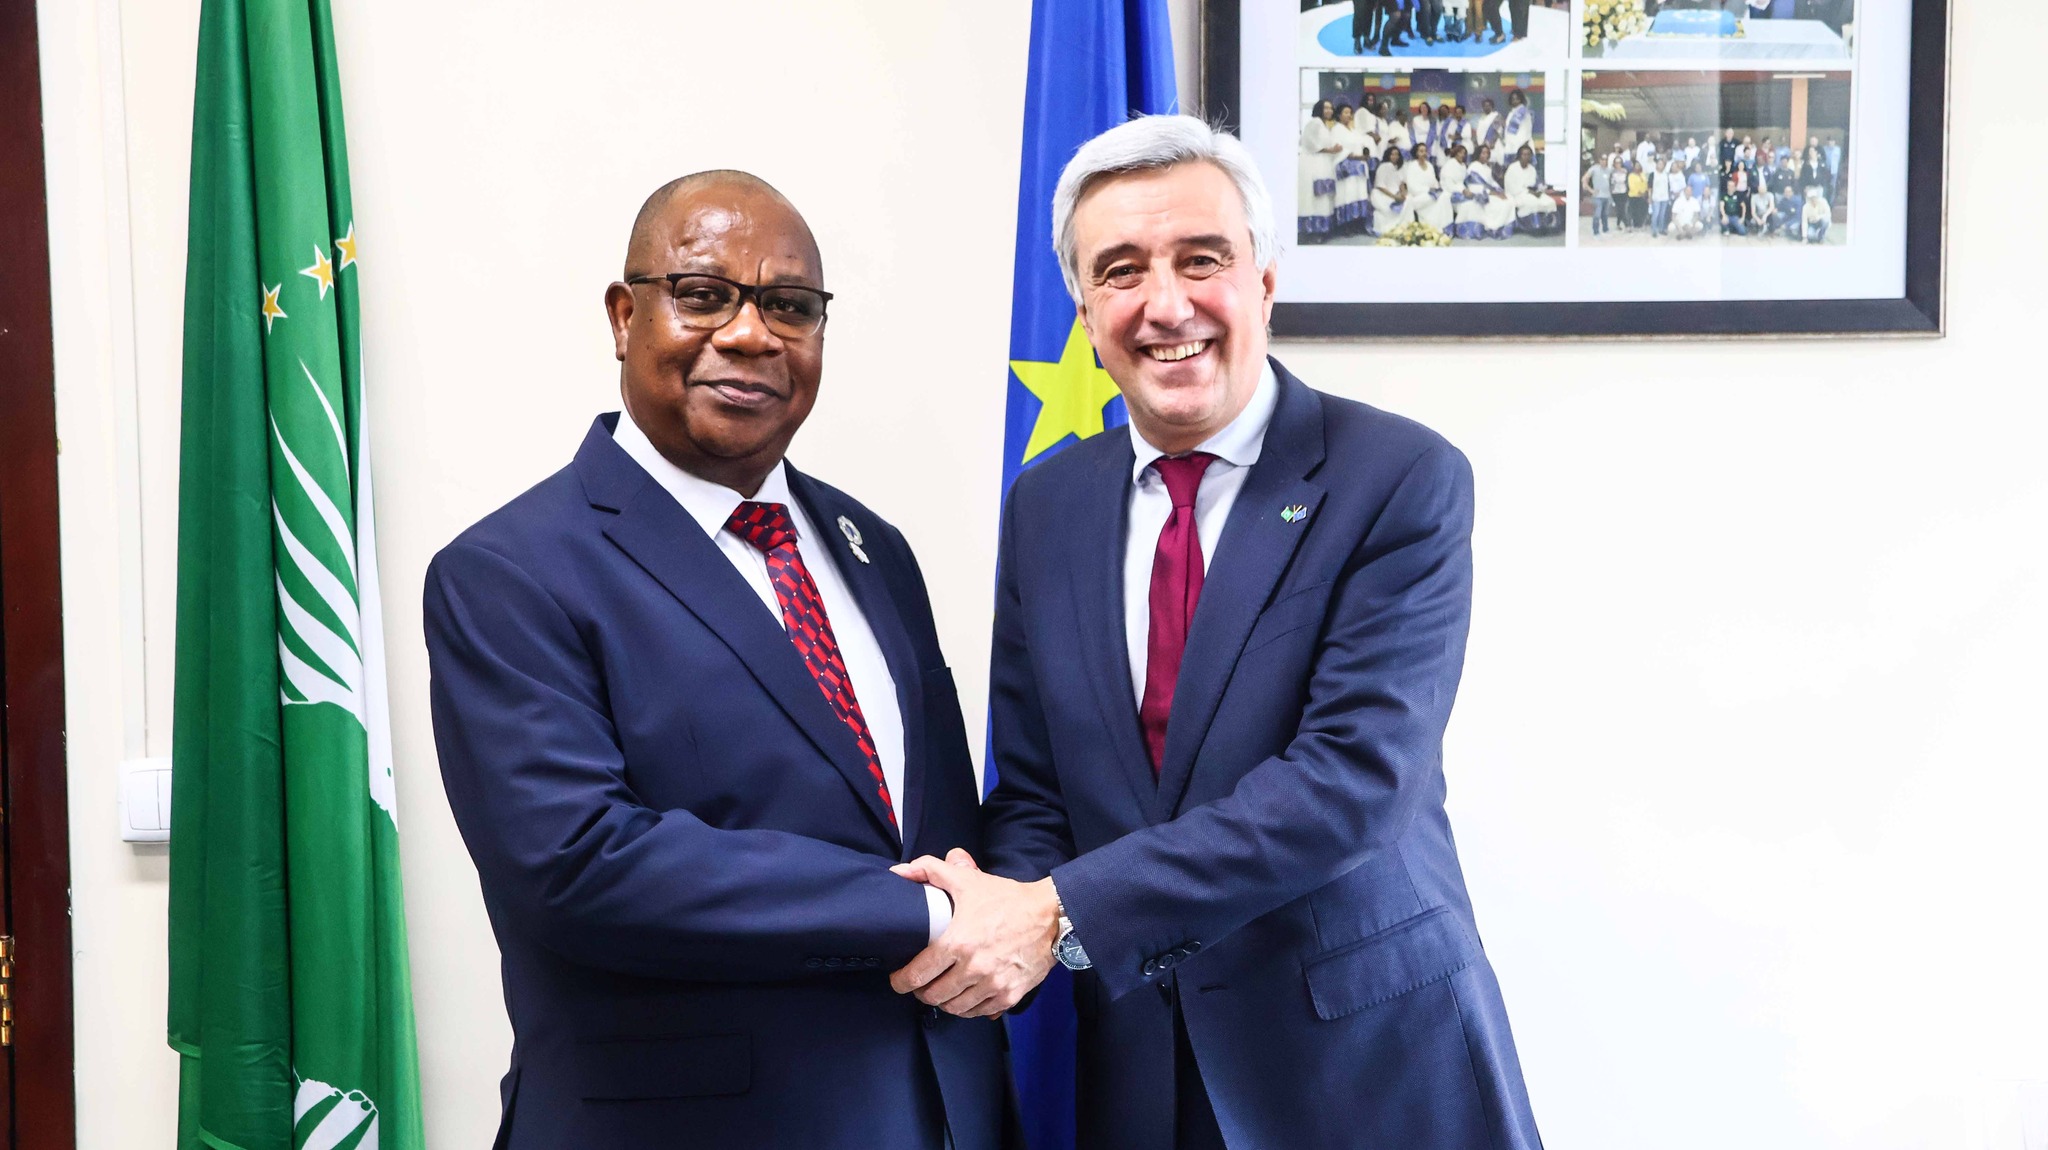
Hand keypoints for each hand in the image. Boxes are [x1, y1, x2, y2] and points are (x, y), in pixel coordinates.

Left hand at [888, 852, 1058, 1018]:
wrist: (1051, 915)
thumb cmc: (1007, 899)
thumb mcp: (967, 880)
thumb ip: (930, 871)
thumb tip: (900, 872)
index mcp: (958, 942)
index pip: (918, 975)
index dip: (901, 981)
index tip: (898, 979)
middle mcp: (974, 969)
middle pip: (934, 996)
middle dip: (921, 993)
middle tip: (920, 985)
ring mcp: (993, 985)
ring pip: (955, 1008)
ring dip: (944, 1002)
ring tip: (942, 991)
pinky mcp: (1010, 996)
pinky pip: (980, 1013)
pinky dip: (969, 1009)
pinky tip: (966, 997)